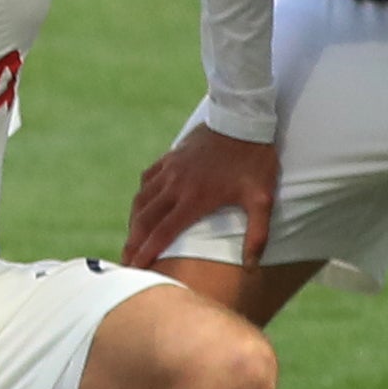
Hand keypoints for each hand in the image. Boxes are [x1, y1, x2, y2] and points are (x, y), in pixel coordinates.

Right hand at [126, 123, 277, 269]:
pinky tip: (142, 206)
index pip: (163, 232)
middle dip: (133, 243)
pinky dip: (142, 197)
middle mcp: (175, 185)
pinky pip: (147, 180)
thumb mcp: (262, 199)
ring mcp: (170, 170)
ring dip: (133, 222)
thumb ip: (257, 234)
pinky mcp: (170, 158)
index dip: (147, 252)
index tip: (136, 269)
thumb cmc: (254, 161)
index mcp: (194, 199)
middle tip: (125, 263)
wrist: (242, 119)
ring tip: (131, 239)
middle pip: (144, 220)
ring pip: (141, 200)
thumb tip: (252, 265)